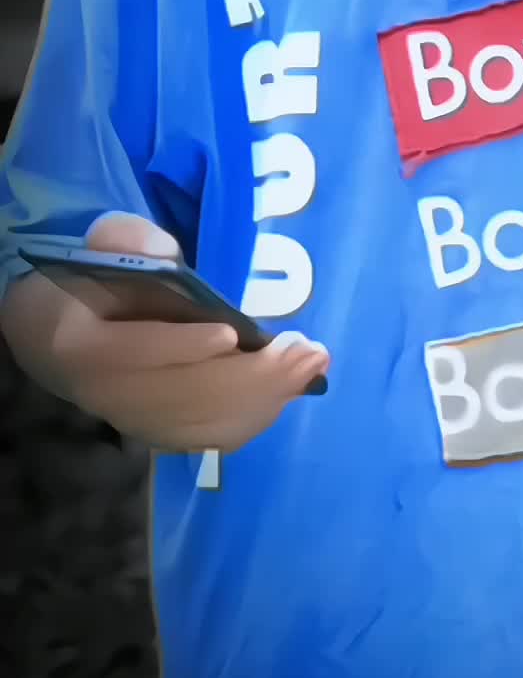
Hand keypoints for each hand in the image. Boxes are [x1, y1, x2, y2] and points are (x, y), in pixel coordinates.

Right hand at [49, 213, 330, 453]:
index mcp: (83, 345)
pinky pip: (209, 436)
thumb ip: (125, 241)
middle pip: (184, 395)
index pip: (134, 353)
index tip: (232, 335)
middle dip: (252, 376)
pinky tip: (290, 390)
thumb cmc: (87, 282)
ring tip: (310, 365)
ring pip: (203, 422)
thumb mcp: (96, 247)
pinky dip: (254, 417)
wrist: (57, 338)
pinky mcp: (157, 435)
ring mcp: (133, 423)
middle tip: (306, 349)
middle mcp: (107, 396)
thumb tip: (168, 256)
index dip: (182, 348)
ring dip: (264, 397)